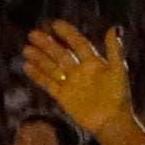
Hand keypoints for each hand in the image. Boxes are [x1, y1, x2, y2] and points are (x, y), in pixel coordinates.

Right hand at [20, 23, 136, 140]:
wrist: (111, 121)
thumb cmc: (118, 95)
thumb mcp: (118, 70)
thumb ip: (114, 50)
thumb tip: (114, 28)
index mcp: (94, 63)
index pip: (78, 44)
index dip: (68, 34)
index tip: (55, 24)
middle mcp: (80, 70)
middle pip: (61, 54)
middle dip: (47, 44)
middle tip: (32, 34)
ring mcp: (70, 82)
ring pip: (52, 67)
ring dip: (39, 58)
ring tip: (26, 49)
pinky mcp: (62, 95)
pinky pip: (48, 83)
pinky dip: (38, 75)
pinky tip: (27, 66)